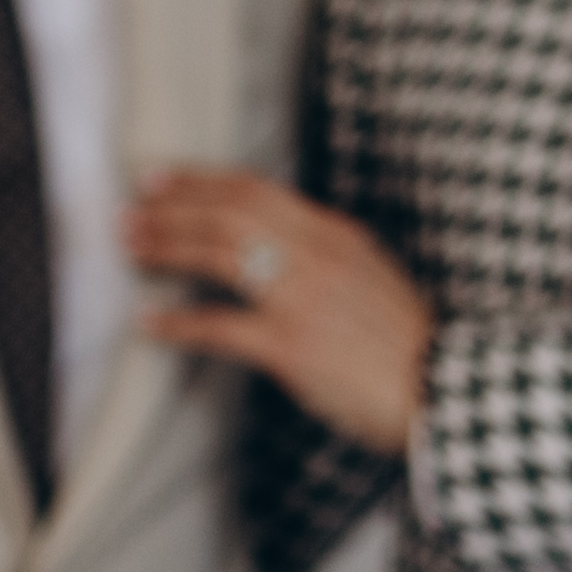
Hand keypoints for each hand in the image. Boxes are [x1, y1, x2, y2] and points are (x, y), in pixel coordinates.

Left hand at [131, 166, 437, 454]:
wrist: (442, 392)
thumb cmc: (409, 346)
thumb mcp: (373, 280)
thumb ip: (327, 259)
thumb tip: (276, 251)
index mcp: (338, 235)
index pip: (257, 190)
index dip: (201, 181)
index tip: (160, 179)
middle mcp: (319, 255)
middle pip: (230, 212)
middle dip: (172, 207)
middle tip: (129, 210)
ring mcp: (304, 298)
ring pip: (219, 253)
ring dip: (167, 247)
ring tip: (131, 248)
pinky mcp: (292, 345)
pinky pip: (219, 326)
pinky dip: (177, 324)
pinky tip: (147, 326)